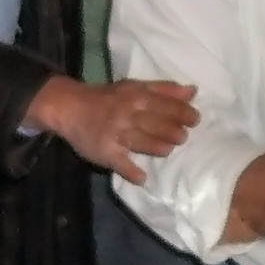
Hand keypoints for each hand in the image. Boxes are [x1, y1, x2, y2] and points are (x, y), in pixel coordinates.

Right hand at [24, 74, 198, 183]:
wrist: (69, 107)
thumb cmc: (109, 98)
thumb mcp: (135, 87)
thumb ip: (164, 89)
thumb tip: (193, 91)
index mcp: (137, 97)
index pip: (167, 105)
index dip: (184, 113)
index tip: (195, 120)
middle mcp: (128, 114)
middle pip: (159, 125)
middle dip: (176, 132)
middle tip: (182, 137)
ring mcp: (116, 134)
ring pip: (144, 143)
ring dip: (160, 148)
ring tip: (167, 150)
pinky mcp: (105, 152)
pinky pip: (121, 164)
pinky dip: (132, 173)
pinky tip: (142, 178)